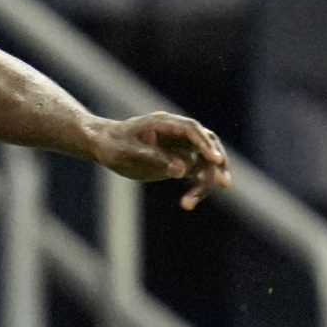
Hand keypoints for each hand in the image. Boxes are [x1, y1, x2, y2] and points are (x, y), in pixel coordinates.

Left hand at [91, 112, 229, 209]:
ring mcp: (181, 147)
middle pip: (207, 145)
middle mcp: (178, 134)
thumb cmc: (112, 145)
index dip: (206, 144)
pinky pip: (196, 174)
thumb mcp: (127, 152)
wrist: (102, 145)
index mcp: (165, 123)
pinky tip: (188, 203)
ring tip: (190, 203)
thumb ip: (154, 159)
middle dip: (216, 164)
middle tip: (224, 183)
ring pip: (204, 162)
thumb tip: (182, 171)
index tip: (216, 160)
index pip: (193, 130)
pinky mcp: (180, 161)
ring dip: (205, 181)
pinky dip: (196, 187)